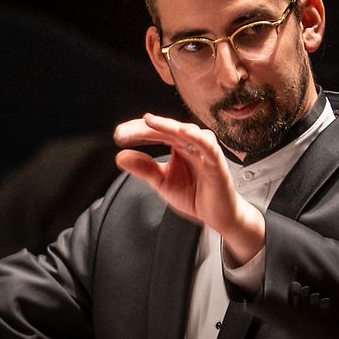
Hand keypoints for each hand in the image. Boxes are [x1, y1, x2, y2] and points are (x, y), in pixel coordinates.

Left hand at [114, 114, 264, 264]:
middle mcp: (191, 144)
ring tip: (148, 122)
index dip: (137, 131)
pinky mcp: (216, 161)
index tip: (119, 134)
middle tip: (123, 132)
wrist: (219, 215)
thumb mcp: (163, 182)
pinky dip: (196, 137)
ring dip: (168, 125)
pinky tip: (182, 132)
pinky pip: (208, 146)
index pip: (156, 132)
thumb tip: (120, 156)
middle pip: (167, 128)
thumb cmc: (196, 195)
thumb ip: (144, 169)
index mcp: (178, 146)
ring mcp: (204, 151)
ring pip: (186, 131)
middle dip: (144, 128)